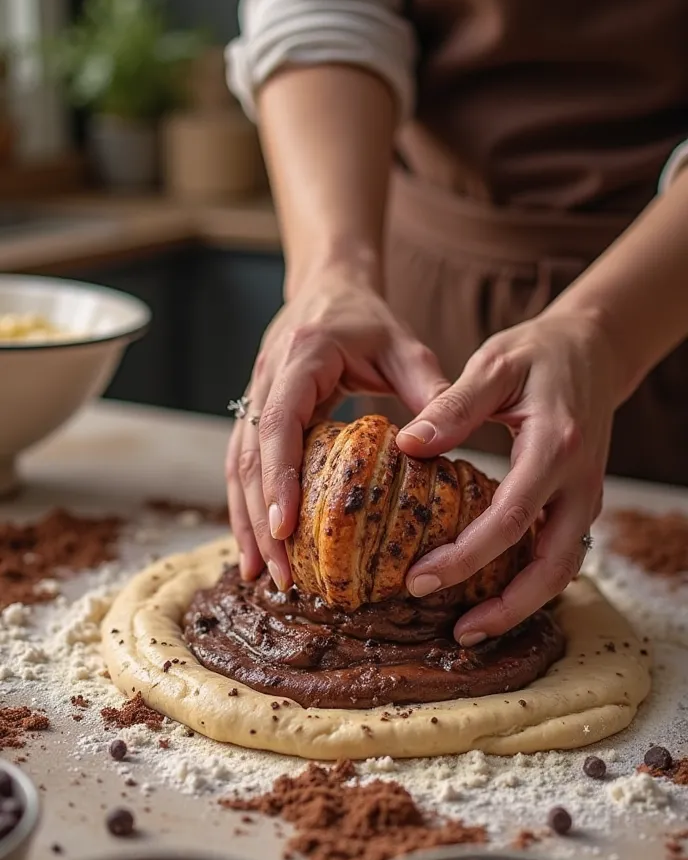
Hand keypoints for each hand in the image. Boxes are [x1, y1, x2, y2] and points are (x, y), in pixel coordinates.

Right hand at [226, 268, 447, 589]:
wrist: (328, 285)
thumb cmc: (368, 319)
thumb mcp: (406, 346)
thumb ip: (428, 391)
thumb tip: (441, 447)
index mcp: (302, 358)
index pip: (278, 422)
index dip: (278, 477)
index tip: (284, 526)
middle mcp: (266, 378)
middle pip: (251, 457)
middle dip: (260, 519)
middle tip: (281, 573)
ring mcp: (253, 396)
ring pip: (238, 466)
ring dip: (246, 522)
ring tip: (264, 575)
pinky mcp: (254, 413)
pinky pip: (242, 464)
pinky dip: (247, 507)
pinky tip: (258, 546)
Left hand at [397, 312, 618, 643]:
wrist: (595, 348)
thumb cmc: (539, 353)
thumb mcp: (494, 364)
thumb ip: (452, 406)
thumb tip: (407, 446)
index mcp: (555, 446)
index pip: (511, 518)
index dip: (466, 557)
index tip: (419, 578)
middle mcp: (579, 481)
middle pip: (551, 566)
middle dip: (504, 606)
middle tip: (454, 632)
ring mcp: (586, 496)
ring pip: (562, 570)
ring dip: (521, 605)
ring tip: (471, 629)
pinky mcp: (580, 503)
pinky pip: (560, 555)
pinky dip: (529, 583)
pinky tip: (491, 594)